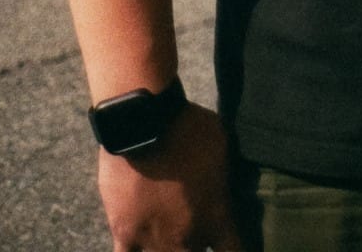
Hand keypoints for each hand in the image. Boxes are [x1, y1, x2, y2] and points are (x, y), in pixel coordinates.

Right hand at [98, 102, 247, 251]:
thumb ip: (226, 174)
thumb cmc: (188, 127)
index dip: (236, 251)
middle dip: (199, 248)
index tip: (231, 244)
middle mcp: (187, 237)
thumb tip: (228, 180)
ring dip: (171, 249)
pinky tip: (140, 248)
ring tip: (171, 237)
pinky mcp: (125, 234)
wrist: (143, 123)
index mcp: (216, 218)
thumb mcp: (223, 145)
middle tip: (197, 232)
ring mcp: (154, 240)